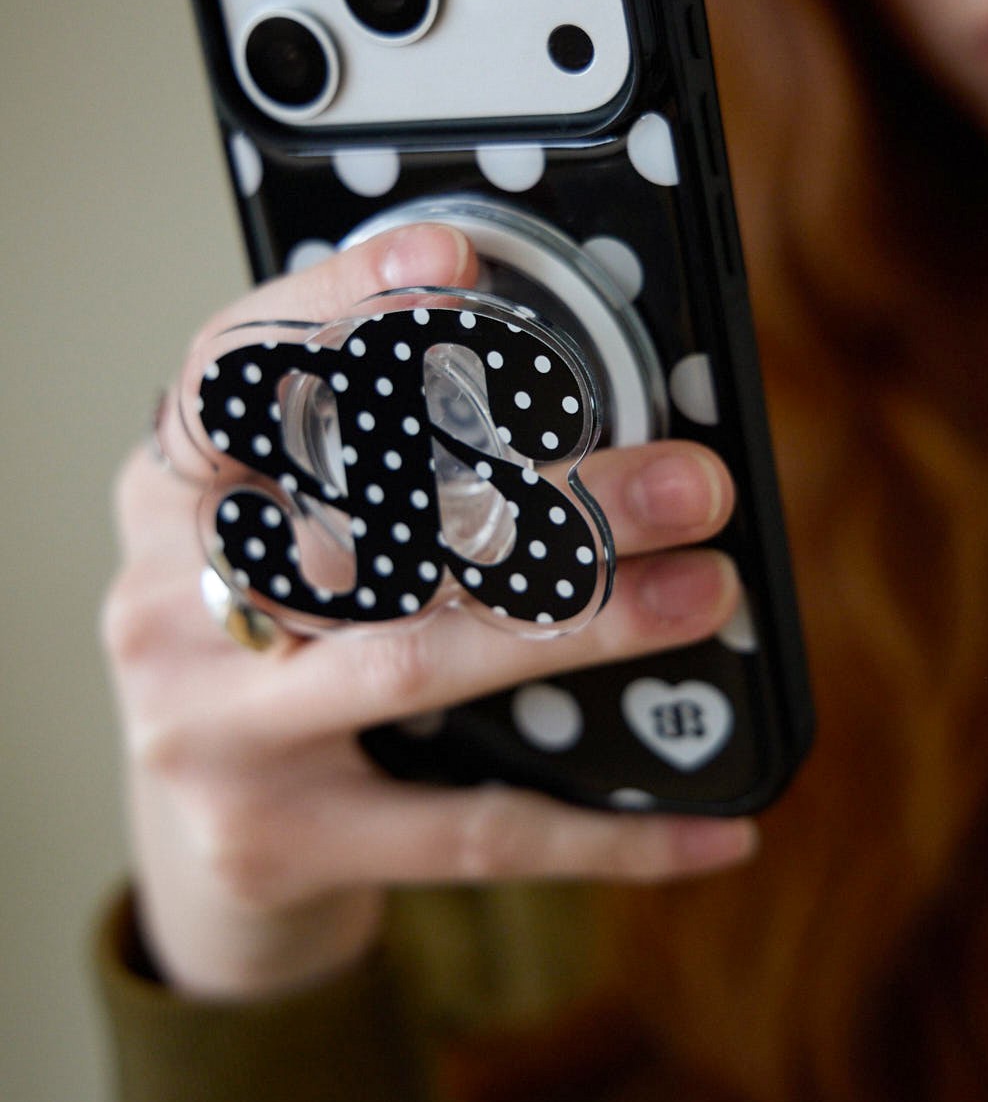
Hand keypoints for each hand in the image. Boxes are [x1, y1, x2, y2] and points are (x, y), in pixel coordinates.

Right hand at [103, 224, 755, 998]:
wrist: (209, 837)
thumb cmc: (276, 650)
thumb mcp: (289, 536)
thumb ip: (374, 471)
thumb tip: (587, 405)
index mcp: (169, 493)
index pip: (232, 375)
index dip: (332, 308)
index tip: (452, 262)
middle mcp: (163, 602)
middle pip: (365, 530)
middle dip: (547, 502)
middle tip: (689, 480)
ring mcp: (207, 729)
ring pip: (417, 661)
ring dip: (585, 626)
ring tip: (708, 592)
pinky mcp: (267, 839)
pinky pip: (465, 831)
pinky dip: (603, 829)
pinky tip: (710, 822)